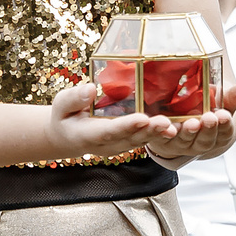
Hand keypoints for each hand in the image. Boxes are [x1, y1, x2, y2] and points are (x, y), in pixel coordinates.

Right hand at [46, 77, 178, 163]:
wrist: (68, 136)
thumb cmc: (65, 116)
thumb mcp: (60, 105)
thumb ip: (73, 98)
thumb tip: (90, 89)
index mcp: (87, 136)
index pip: (108, 131)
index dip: (126, 126)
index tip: (142, 117)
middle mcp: (106, 145)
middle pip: (130, 139)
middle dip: (149, 131)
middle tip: (166, 123)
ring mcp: (118, 146)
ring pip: (140, 141)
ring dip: (158, 135)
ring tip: (175, 126)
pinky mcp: (127, 142)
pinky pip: (144, 138)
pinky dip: (159, 134)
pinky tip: (175, 126)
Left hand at [146, 80, 235, 164]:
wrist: (177, 114)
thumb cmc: (204, 108)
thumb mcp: (219, 102)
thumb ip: (232, 97)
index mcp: (217, 136)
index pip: (224, 133)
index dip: (224, 125)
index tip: (224, 114)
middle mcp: (199, 143)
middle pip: (205, 142)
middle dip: (207, 130)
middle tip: (209, 118)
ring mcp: (180, 144)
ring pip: (184, 142)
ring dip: (188, 133)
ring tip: (191, 123)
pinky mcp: (161, 140)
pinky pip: (161, 139)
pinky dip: (162, 132)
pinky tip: (164, 124)